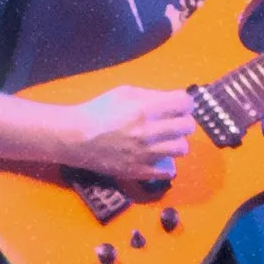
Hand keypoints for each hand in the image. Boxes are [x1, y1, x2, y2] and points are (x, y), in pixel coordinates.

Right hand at [60, 83, 196, 187]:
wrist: (76, 138)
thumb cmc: (99, 110)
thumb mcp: (124, 92)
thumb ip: (151, 94)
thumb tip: (173, 99)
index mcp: (144, 109)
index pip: (184, 103)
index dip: (184, 102)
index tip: (179, 104)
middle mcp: (148, 132)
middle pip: (187, 126)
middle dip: (183, 121)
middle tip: (173, 122)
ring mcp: (145, 154)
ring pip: (182, 148)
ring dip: (176, 142)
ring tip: (165, 140)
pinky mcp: (140, 171)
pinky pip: (169, 171)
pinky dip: (167, 164)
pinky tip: (158, 157)